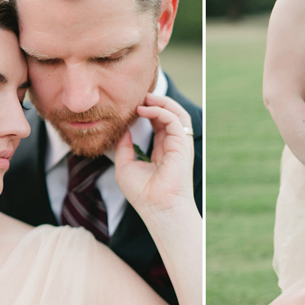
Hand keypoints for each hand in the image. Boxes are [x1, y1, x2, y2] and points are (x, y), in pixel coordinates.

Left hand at [114, 94, 194, 215]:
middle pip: (170, 115)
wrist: (157, 208)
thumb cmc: (142, 194)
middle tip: (139, 97)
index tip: (132, 106)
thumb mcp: (125, 166)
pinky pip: (174, 120)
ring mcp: (180, 144)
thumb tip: (123, 130)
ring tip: (144, 98)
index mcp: (162, 151)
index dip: (148, 112)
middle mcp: (173, 146)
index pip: (159, 124)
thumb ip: (124, 147)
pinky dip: (160, 111)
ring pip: (177, 113)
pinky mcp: (182, 145)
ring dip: (161, 103)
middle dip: (156, 103)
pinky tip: (144, 111)